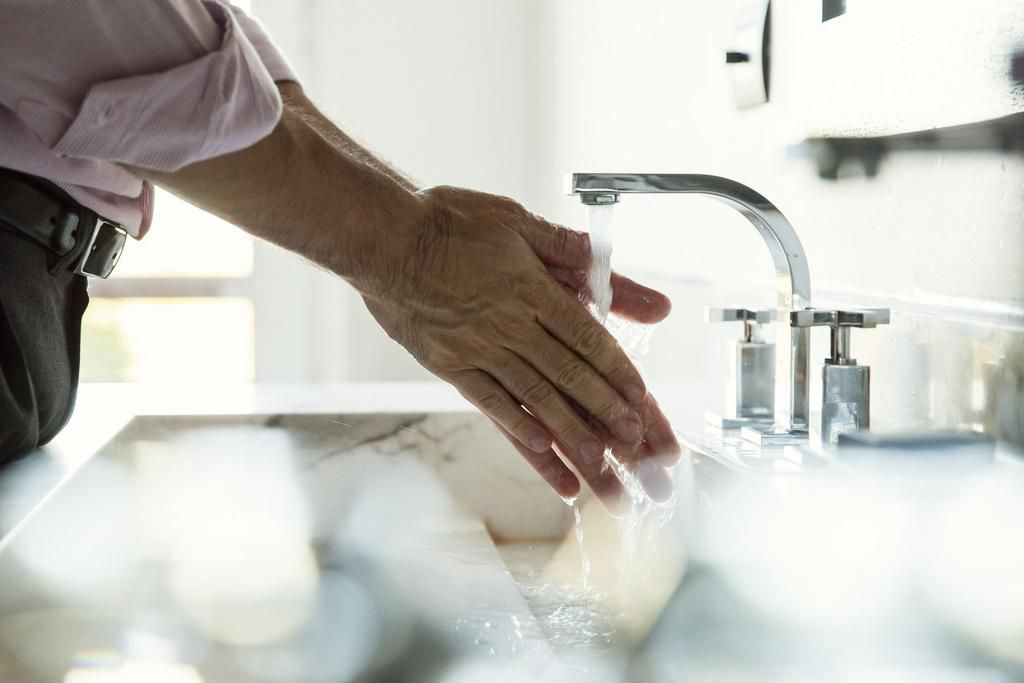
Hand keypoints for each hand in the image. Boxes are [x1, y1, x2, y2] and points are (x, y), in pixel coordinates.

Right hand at [359, 186, 679, 508]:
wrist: (383, 239)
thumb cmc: (449, 222)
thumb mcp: (516, 221)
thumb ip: (568, 248)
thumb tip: (605, 257)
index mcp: (532, 290)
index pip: (586, 337)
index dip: (617, 370)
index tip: (641, 398)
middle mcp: (510, 325)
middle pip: (567, 374)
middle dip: (605, 410)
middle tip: (634, 442)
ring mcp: (478, 349)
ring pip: (533, 396)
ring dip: (568, 431)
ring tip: (597, 464)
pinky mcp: (449, 364)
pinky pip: (488, 401)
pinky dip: (516, 425)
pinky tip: (539, 446)